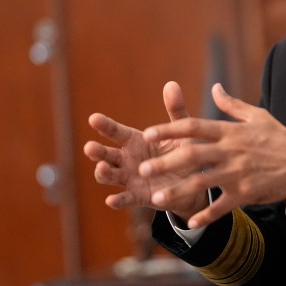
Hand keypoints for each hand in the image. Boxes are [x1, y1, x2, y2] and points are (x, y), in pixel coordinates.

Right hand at [82, 81, 208, 220]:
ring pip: (110, 176)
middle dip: (97, 152)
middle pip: (106, 154)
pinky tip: (111, 200)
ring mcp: (131, 178)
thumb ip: (176, 111)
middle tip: (90, 147)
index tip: (93, 118)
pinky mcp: (139, 196)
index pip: (116, 132)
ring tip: (102, 169)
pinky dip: (118, 200)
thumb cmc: (184, 153)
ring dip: (103, 173)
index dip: (105, 126)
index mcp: (135, 141)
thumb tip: (172, 84)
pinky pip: (125, 199)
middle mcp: (127, 159)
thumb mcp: (182, 131)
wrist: (195, 182)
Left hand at [139, 83, 285, 228]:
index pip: (195, 127)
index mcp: (230, 132)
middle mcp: (231, 152)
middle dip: (165, 162)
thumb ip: (231, 105)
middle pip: (192, 155)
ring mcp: (237, 174)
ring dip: (178, 192)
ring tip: (157, 200)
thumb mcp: (258, 116)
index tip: (148, 132)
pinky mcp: (245, 194)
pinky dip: (206, 216)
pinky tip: (190, 223)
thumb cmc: (280, 139)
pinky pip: (221, 206)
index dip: (170, 129)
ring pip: (202, 183)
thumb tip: (215, 88)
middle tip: (143, 169)